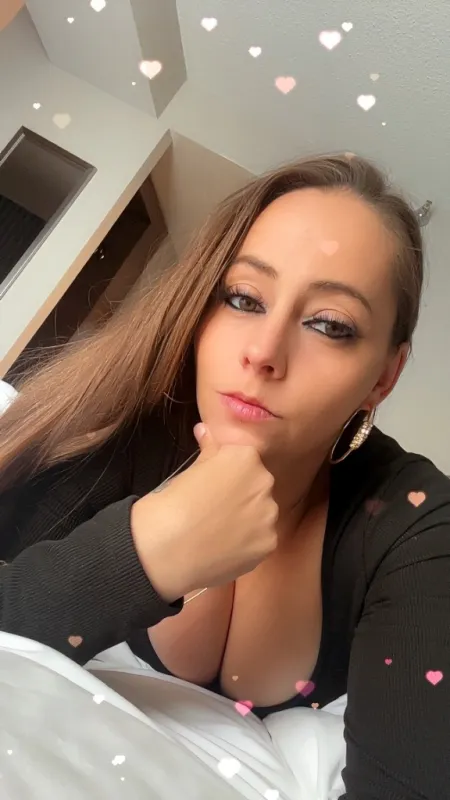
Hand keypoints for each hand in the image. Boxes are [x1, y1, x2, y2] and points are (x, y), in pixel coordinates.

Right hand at [131, 424, 278, 602]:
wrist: (167, 547)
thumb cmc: (173, 503)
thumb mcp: (190, 468)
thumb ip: (208, 447)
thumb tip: (205, 429)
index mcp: (246, 457)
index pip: (245, 460)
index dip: (228, 474)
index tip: (213, 487)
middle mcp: (264, 482)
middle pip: (257, 486)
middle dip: (242, 495)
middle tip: (215, 509)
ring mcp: (269, 514)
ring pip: (262, 513)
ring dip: (247, 520)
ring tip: (219, 531)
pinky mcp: (269, 542)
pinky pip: (262, 539)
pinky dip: (248, 543)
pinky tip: (225, 547)